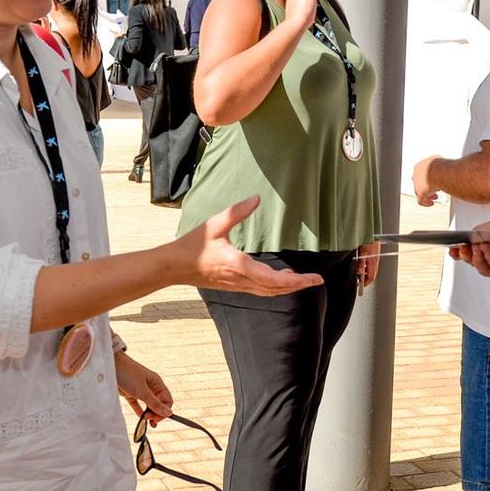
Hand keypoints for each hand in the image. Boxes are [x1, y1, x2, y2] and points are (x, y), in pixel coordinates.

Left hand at [115, 352, 171, 419]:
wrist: (109, 364)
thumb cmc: (127, 373)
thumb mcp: (142, 391)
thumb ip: (154, 403)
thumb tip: (169, 413)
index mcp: (157, 383)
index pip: (167, 400)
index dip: (164, 411)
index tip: (156, 419)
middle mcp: (150, 386)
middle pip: (159, 404)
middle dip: (156, 413)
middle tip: (150, 420)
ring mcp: (140, 390)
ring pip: (149, 405)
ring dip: (149, 413)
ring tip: (147, 422)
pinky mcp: (130, 393)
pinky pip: (137, 404)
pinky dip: (139, 411)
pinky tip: (140, 417)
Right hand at [176, 196, 323, 296]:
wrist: (173, 266)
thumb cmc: (191, 245)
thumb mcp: (214, 224)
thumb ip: (237, 212)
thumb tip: (256, 198)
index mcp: (238, 265)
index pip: (273, 279)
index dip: (296, 281)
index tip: (314, 278)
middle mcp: (240, 279)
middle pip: (275, 289)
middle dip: (298, 285)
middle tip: (316, 280)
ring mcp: (237, 285)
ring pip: (268, 292)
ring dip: (287, 288)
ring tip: (302, 280)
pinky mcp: (233, 286)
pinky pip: (259, 290)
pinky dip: (274, 287)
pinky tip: (280, 279)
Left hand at [355, 241, 379, 290]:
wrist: (372, 232)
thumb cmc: (368, 240)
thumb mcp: (362, 252)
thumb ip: (361, 263)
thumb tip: (359, 272)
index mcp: (373, 262)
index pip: (371, 277)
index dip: (365, 283)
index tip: (360, 285)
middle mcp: (375, 261)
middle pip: (372, 274)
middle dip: (365, 278)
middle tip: (359, 280)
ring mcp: (375, 258)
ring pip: (371, 269)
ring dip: (365, 272)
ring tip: (359, 272)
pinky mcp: (375, 254)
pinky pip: (371, 264)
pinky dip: (366, 266)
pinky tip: (361, 263)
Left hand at [411, 156, 441, 207]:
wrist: (439, 171)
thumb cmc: (443, 165)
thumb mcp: (442, 163)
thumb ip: (442, 166)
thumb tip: (449, 168)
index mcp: (421, 165)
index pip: (421, 172)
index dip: (428, 177)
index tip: (435, 179)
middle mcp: (417, 174)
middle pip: (419, 182)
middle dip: (427, 186)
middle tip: (435, 188)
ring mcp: (417, 184)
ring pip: (419, 191)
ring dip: (428, 195)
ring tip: (435, 196)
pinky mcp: (420, 193)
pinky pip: (421, 201)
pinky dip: (426, 203)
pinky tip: (432, 203)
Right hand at [452, 213, 489, 282]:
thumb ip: (484, 230)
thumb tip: (469, 236)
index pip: (475, 244)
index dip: (463, 245)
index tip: (452, 244)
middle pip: (475, 257)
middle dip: (465, 253)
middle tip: (459, 248)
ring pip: (481, 266)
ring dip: (475, 258)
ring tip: (473, 249)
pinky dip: (488, 259)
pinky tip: (487, 250)